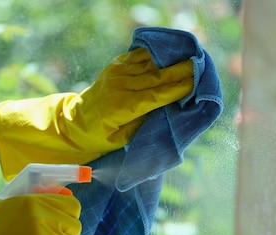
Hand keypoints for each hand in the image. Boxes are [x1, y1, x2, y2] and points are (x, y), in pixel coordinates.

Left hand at [0, 47, 193, 178]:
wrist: (74, 123)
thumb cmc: (101, 138)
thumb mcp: (123, 140)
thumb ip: (145, 124)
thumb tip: (170, 111)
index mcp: (122, 107)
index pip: (156, 94)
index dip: (177, 88)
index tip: (196, 83)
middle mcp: (120, 86)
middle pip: (156, 75)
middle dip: (180, 70)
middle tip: (201, 66)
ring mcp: (117, 72)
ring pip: (149, 63)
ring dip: (171, 59)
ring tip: (192, 57)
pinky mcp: (116, 65)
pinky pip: (140, 56)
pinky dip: (156, 54)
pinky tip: (171, 53)